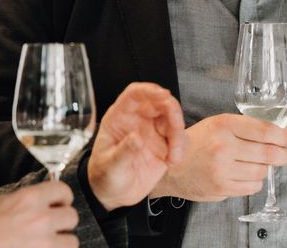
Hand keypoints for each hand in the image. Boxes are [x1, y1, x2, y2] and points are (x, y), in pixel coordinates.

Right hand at [0, 181, 78, 247]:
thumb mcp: (1, 202)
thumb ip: (27, 198)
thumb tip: (45, 198)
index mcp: (29, 198)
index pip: (63, 190)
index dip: (63, 198)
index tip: (60, 204)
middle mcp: (40, 219)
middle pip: (72, 216)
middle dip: (63, 222)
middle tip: (53, 227)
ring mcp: (44, 243)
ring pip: (72, 241)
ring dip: (62, 243)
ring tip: (48, 244)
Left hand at [87, 82, 187, 210]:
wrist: (114, 195)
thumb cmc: (104, 176)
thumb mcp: (109, 166)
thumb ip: (123, 152)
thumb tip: (136, 138)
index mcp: (120, 117)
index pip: (135, 94)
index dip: (149, 91)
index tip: (163, 95)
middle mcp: (139, 120)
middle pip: (160, 103)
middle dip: (173, 112)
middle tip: (177, 127)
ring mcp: (153, 132)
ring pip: (173, 121)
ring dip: (179, 135)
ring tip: (174, 156)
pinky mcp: (164, 146)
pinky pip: (180, 139)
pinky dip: (181, 148)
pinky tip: (173, 162)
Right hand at [148, 113, 286, 201]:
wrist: (171, 166)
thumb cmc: (196, 143)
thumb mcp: (217, 124)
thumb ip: (244, 127)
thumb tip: (276, 133)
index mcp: (224, 125)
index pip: (265, 130)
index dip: (281, 135)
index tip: (285, 137)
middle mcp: (224, 146)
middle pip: (269, 153)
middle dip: (283, 154)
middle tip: (284, 154)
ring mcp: (223, 169)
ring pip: (262, 171)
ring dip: (265, 168)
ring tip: (257, 163)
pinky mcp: (222, 187)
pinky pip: (252, 186)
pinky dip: (255, 181)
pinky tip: (245, 174)